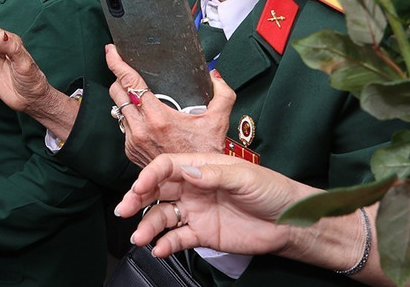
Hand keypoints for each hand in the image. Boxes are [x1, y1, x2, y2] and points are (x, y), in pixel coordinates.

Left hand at [106, 45, 234, 165]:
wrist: (197, 185)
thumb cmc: (205, 154)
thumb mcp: (218, 121)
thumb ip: (222, 94)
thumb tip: (214, 76)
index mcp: (158, 118)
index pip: (129, 82)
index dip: (116, 63)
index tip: (111, 51)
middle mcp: (141, 129)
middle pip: (116, 92)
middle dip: (119, 78)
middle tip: (127, 72)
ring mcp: (133, 141)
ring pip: (118, 109)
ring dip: (125, 99)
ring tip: (139, 96)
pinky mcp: (130, 150)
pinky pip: (123, 126)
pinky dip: (130, 117)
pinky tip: (144, 117)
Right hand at [116, 153, 314, 258]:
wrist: (291, 223)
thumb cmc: (271, 191)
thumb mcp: (245, 176)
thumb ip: (214, 174)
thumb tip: (187, 171)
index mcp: (200, 166)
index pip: (166, 167)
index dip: (149, 175)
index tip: (139, 187)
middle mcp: (192, 188)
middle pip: (156, 190)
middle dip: (137, 199)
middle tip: (124, 210)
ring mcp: (195, 211)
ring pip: (162, 216)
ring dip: (148, 225)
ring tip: (139, 238)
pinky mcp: (202, 234)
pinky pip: (178, 238)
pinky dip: (166, 244)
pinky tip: (159, 249)